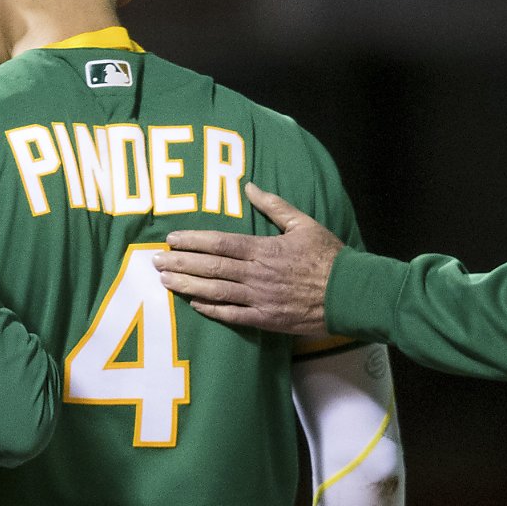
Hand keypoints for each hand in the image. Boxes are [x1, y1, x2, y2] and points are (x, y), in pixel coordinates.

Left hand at [154, 185, 341, 334]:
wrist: (351, 294)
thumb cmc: (329, 257)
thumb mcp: (303, 223)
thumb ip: (274, 205)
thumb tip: (249, 186)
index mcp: (265, 248)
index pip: (220, 242)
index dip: (192, 241)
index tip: (171, 239)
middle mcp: (257, 274)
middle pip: (211, 267)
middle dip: (180, 263)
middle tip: (155, 261)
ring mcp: (260, 299)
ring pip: (216, 291)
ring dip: (187, 286)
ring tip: (165, 281)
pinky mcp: (266, 319)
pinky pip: (233, 315)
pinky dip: (212, 310)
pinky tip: (193, 304)